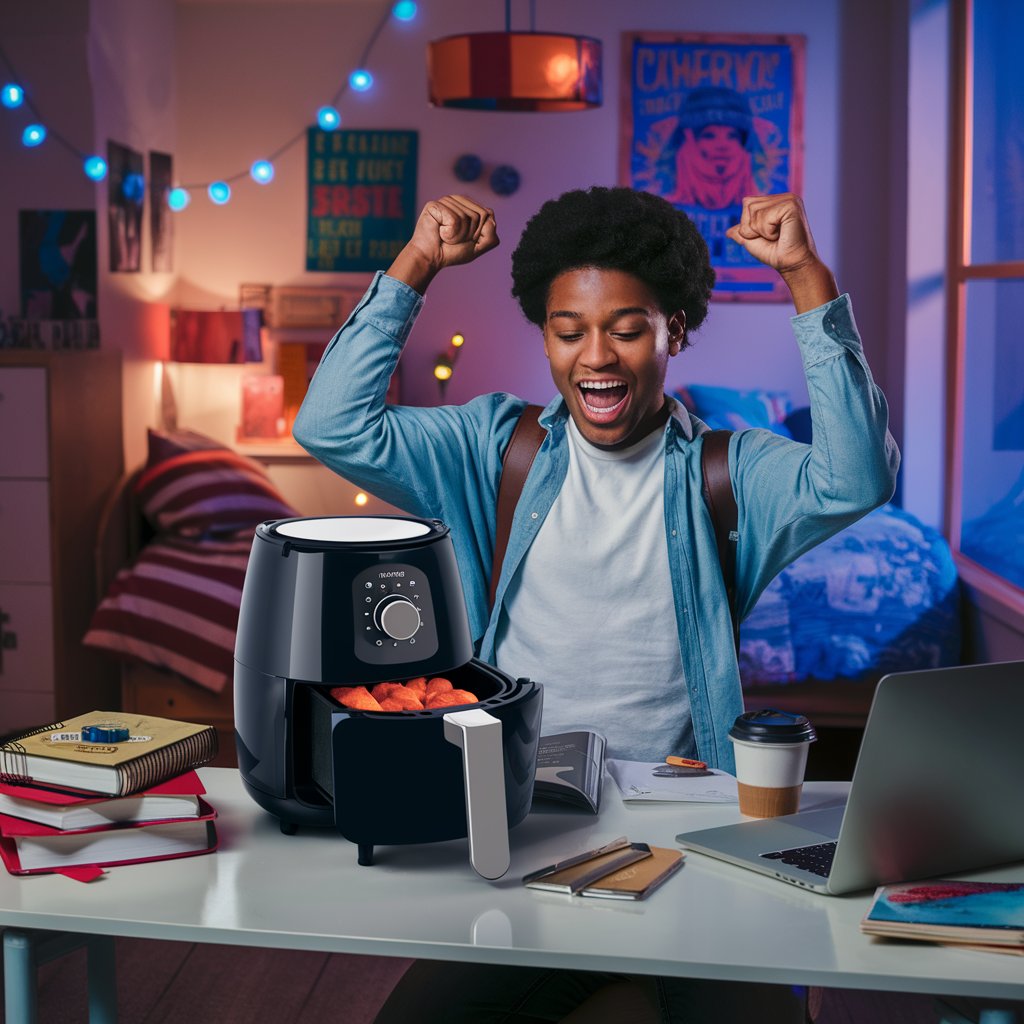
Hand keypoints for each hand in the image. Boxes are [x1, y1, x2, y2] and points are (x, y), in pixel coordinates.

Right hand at [389, 195, 498, 292]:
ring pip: (466, 217)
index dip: (480, 232)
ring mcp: (446, 201)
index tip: (466, 238)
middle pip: (479, 215)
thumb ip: (491, 235)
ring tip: (446, 236)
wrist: (431, 258)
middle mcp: (457, 200)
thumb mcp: (478, 246)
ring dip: (458, 235)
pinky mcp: (435, 205)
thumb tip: (489, 214)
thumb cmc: (452, 251)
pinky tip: (440, 232)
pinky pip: (454, 219)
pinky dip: (449, 233)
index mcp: (468, 205)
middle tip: (455, 238)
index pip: (487, 213)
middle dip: (469, 233)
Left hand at [726, 193, 837, 311]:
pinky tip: (780, 234)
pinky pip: (764, 217)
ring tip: (776, 236)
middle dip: (752, 227)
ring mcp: (789, 199)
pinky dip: (767, 231)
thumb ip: (741, 232)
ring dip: (760, 230)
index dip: (749, 224)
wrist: (791, 265)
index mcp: (776, 202)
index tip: (767, 235)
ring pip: (754, 211)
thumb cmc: (775, 253)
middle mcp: (784, 197)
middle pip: (748, 205)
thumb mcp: (752, 241)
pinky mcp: (792, 206)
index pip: (747, 203)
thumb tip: (727, 232)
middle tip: (771, 237)